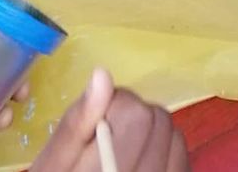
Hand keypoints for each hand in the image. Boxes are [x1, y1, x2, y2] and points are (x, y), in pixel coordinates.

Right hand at [32, 69, 188, 171]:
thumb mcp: (54, 161)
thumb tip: (103, 75)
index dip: (114, 107)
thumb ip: (77, 121)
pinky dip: (167, 157)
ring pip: (176, 139)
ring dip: (154, 136)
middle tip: (107, 140)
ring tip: (125, 153)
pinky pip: (183, 163)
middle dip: (135, 119)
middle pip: (160, 123)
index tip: (96, 124)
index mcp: (110, 168)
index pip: (137, 114)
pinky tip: (143, 165)